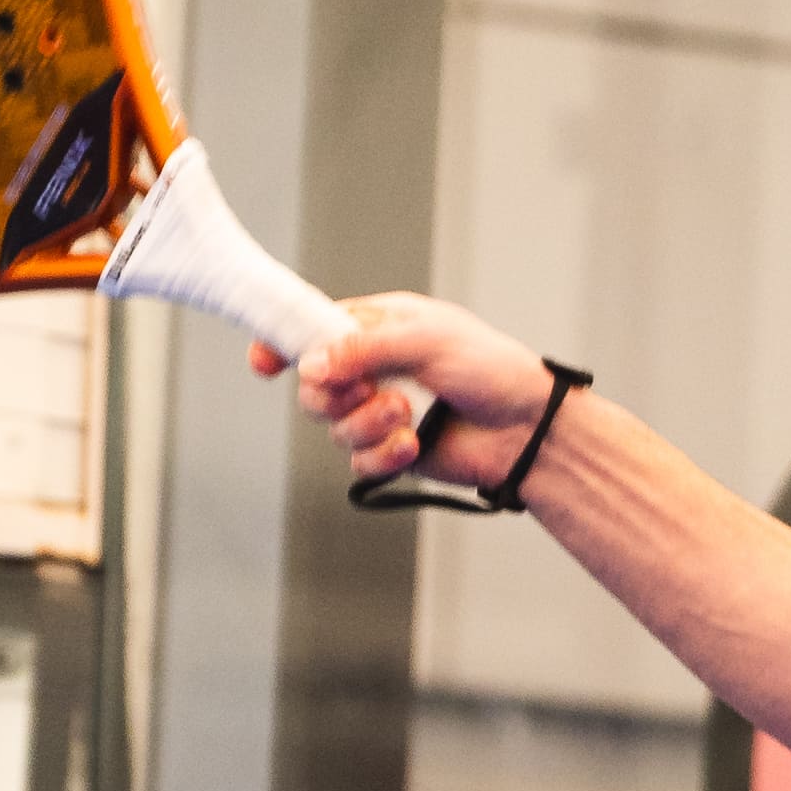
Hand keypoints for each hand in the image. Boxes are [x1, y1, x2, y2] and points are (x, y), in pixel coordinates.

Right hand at [276, 290, 556, 499]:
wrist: (527, 429)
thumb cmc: (490, 369)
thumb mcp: (427, 340)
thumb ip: (363, 349)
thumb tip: (310, 366)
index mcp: (376, 328)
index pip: (313, 332)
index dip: (282, 345)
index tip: (263, 363)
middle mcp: (372, 369)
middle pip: (313, 386)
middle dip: (336, 395)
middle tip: (372, 393)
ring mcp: (379, 412)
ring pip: (334, 426)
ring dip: (367, 425)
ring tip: (407, 416)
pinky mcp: (390, 452)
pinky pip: (359, 461)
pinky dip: (383, 456)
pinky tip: (413, 447)